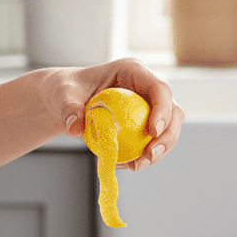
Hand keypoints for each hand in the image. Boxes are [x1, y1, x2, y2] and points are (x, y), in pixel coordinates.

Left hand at [38, 58, 184, 170]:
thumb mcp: (63, 95)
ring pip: (168, 129)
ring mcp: (148, 105)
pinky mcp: (144, 122)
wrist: (65, 101)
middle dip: (167, 136)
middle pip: (172, 110)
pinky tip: (127, 165)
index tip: (152, 132)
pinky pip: (153, 141)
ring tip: (135, 165)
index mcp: (132, 71)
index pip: (158, 88)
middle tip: (148, 156)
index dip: (163, 110)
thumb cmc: (66, 90)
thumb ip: (69, 109)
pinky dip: (144, 155)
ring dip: (158, 151)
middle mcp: (145, 87)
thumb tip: (75, 127)